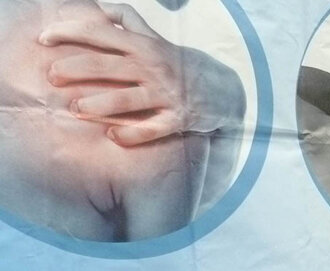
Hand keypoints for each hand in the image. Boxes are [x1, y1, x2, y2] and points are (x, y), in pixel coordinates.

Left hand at [39, 2, 244, 145]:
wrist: (222, 89)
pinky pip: (151, 129)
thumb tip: (93, 9)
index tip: (44, 39)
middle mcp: (152, 67)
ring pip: (126, 99)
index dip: (67, 32)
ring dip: (97, 105)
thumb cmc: (177, 63)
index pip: (98, 32)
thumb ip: (125, 20)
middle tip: (52, 77)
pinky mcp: (177, 119)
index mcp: (142, 45)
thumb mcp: (154, 36)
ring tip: (75, 109)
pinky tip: (114, 137)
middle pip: (105, 66)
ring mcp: (165, 95)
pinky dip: (132, 134)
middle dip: (73, 69)